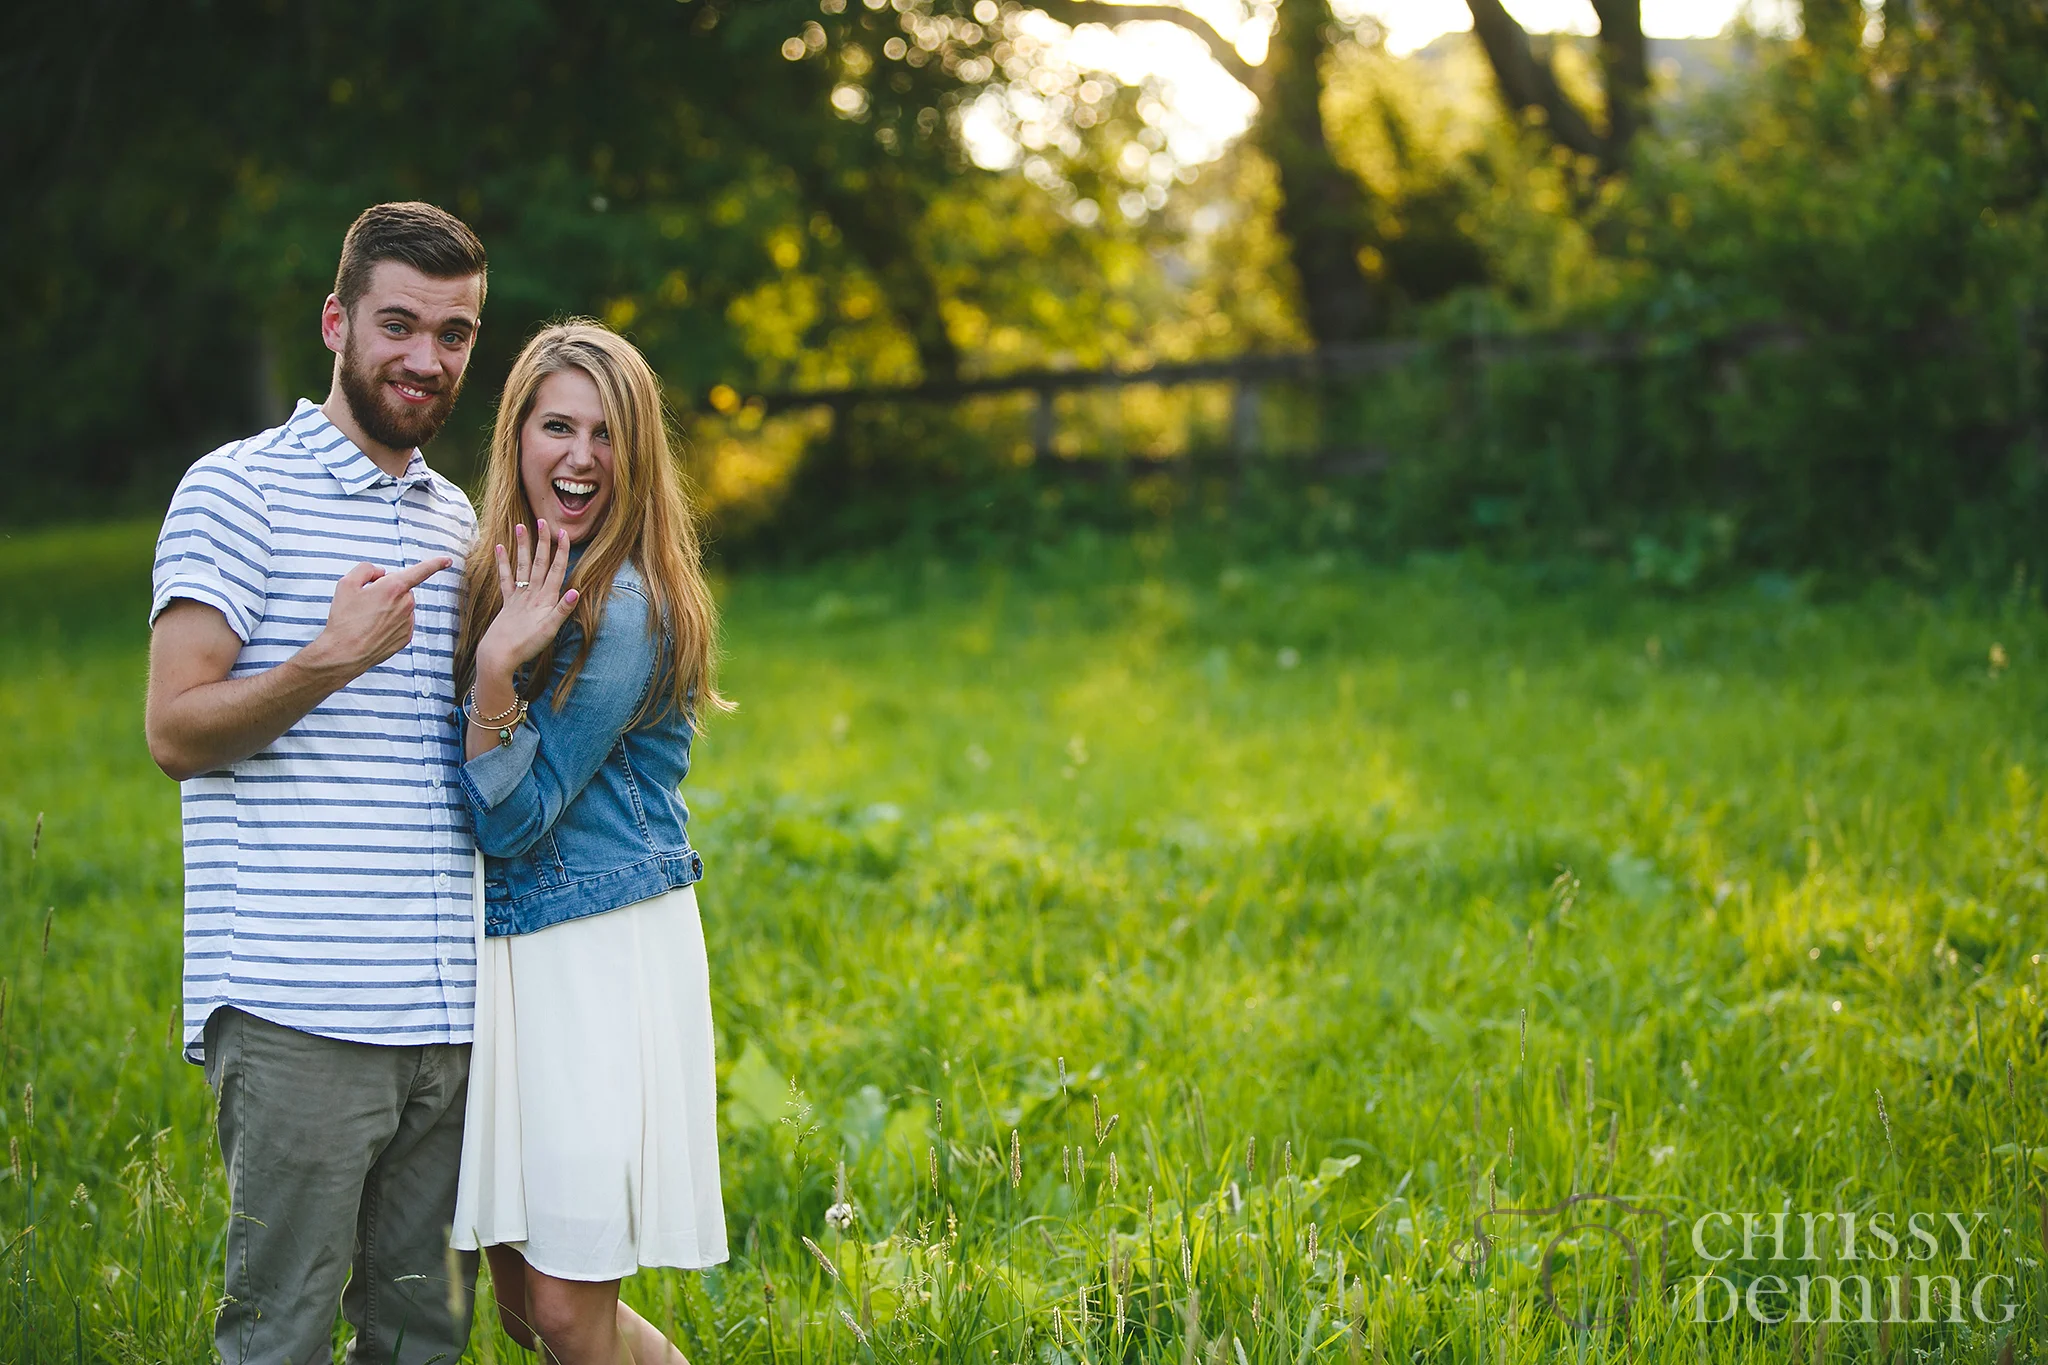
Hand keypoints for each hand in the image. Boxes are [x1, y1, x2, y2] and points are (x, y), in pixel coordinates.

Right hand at [304, 555, 452, 680]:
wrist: (345, 653)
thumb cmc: (345, 619)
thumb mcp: (347, 583)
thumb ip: (366, 569)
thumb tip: (381, 573)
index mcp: (394, 587)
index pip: (420, 571)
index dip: (435, 563)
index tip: (447, 560)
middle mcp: (406, 604)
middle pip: (401, 588)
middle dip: (387, 590)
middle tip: (366, 601)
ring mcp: (408, 621)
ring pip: (401, 606)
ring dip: (388, 607)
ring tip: (367, 618)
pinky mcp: (407, 636)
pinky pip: (401, 621)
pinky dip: (390, 622)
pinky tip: (374, 629)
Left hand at [477, 519, 579, 677]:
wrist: (499, 654)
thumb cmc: (527, 644)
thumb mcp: (550, 630)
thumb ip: (563, 610)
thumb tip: (576, 591)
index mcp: (545, 599)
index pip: (556, 570)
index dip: (561, 551)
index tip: (564, 533)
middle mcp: (532, 593)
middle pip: (539, 563)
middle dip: (543, 542)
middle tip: (543, 521)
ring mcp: (518, 596)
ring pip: (522, 566)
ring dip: (523, 546)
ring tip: (521, 526)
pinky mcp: (507, 601)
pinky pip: (505, 578)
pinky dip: (503, 563)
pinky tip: (500, 548)